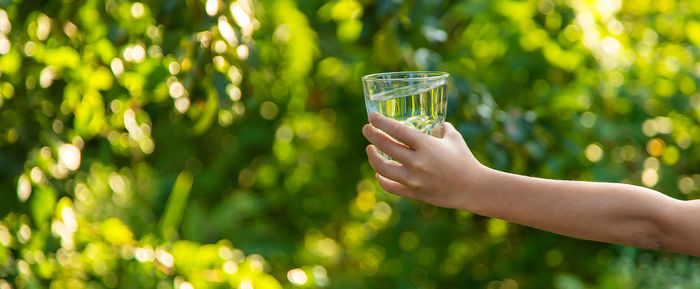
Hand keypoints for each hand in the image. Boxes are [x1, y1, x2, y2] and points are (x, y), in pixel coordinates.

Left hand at [362, 112, 489, 209]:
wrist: (473, 188)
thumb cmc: (464, 159)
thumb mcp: (453, 138)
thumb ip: (441, 127)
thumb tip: (434, 121)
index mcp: (426, 145)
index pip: (397, 130)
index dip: (381, 122)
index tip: (372, 117)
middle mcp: (417, 162)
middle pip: (386, 146)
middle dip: (372, 135)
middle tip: (366, 129)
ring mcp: (413, 180)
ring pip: (382, 168)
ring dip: (372, 157)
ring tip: (370, 149)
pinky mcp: (413, 193)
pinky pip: (390, 186)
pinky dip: (381, 179)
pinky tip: (378, 173)